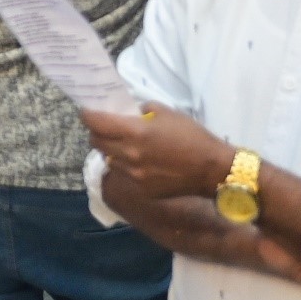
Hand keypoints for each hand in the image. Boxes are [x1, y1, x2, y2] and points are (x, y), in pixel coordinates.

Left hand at [80, 104, 239, 200]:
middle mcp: (129, 155)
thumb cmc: (192, 136)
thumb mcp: (167, 112)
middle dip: (96, 132)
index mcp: (134, 133)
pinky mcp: (142, 189)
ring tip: (123, 144)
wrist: (213, 170)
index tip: (87, 111)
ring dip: (110, 150)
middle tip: (104, 127)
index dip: (87, 115)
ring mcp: (134, 175)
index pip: (95, 123)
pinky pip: (123, 173)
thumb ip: (143, 110)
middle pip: (96, 142)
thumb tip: (130, 113)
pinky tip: (138, 160)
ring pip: (108, 159)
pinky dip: (125, 165)